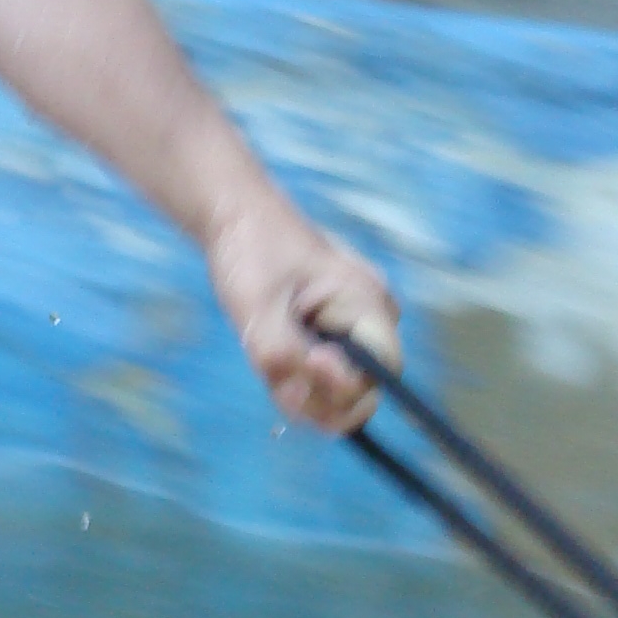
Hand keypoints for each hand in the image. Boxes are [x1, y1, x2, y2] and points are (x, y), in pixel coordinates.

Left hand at [204, 194, 400, 434]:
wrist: (236, 216)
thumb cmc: (251, 252)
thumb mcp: (258, 309)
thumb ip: (287, 357)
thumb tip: (315, 401)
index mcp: (368, 303)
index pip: (382, 375)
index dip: (345, 390)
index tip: (301, 373)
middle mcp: (371, 316)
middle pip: (360, 387)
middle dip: (316, 394)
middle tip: (274, 374)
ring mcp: (353, 323)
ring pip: (336, 383)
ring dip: (299, 384)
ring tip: (266, 351)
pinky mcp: (333, 329)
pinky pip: (322, 369)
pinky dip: (294, 372)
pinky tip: (269, 349)